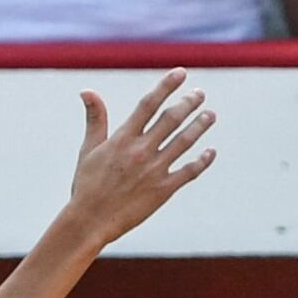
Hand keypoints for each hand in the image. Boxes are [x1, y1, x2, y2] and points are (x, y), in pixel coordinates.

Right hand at [70, 68, 216, 248]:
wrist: (89, 223)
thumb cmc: (86, 187)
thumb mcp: (88, 150)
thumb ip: (95, 119)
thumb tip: (87, 91)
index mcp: (123, 139)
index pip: (149, 104)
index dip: (166, 86)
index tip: (181, 73)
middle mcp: (141, 151)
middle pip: (171, 119)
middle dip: (188, 103)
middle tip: (199, 94)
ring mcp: (154, 170)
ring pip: (184, 141)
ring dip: (200, 126)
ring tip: (210, 115)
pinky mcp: (163, 190)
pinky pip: (188, 172)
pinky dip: (202, 161)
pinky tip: (211, 152)